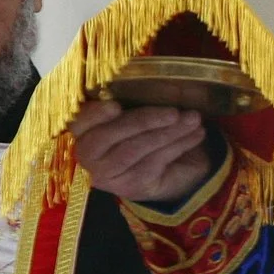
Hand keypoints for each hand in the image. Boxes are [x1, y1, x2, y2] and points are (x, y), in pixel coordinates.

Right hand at [69, 99, 212, 203]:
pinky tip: (196, 134)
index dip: (93, 115)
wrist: (172, 171)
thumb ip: (138, 102)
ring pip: (134, 149)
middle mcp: (88, 155)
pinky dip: (178, 145)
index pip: (77, 122)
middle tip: (174, 112)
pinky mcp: (130, 186)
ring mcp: (107, 174)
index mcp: (83, 130)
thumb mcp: (142, 115)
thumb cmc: (150, 135)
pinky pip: (154, 162)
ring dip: (167, 133)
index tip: (115, 106)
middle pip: (107, 137)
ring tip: (193, 120)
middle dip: (143, 121)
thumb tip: (167, 87)